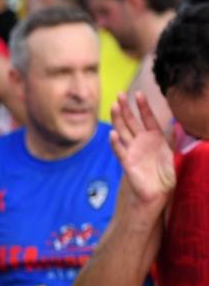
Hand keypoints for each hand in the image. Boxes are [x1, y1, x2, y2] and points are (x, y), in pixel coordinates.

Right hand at [110, 92, 175, 208]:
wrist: (158, 191)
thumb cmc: (164, 174)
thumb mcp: (170, 153)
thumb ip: (170, 138)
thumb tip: (174, 124)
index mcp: (153, 138)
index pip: (147, 118)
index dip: (143, 106)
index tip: (139, 93)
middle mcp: (141, 142)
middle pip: (130, 122)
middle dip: (125, 108)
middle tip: (119, 94)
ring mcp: (133, 151)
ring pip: (123, 132)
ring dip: (118, 120)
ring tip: (114, 107)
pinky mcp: (127, 163)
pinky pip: (120, 151)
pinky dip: (115, 143)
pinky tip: (112, 134)